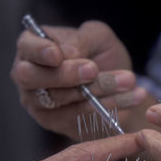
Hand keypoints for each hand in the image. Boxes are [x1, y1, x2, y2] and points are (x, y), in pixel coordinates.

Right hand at [11, 22, 147, 139]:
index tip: (58, 55)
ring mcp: (39, 103)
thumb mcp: (98, 37)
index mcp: (32, 47)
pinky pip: (80, 116)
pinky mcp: (56, 122)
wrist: (119, 84)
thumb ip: (83, 40)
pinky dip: (108, 106)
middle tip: (93, 70)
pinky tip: (133, 97)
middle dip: (65, 75)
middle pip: (33, 78)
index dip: (40, 52)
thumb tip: (68, 53)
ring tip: (128, 80)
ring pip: (61, 99)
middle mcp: (28, 76)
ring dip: (97, 89)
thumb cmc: (101, 54)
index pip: (27, 47)